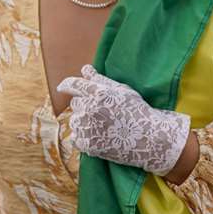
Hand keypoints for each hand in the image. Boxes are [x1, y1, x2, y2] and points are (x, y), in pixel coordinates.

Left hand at [56, 65, 190, 174]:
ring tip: (103, 126)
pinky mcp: (87, 144)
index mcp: (99, 93)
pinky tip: (100, 137)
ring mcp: (88, 127)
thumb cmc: (138, 112)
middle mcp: (90, 109)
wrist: (150, 139)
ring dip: (84, 122)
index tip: (63, 87)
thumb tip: (85, 69)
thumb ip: (101, 80)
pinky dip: (84, 137)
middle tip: (102, 112)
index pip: (74, 85)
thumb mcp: (123, 91)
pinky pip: (75, 138)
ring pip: (75, 120)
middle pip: (75, 103)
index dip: (67, 85)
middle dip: (85, 105)